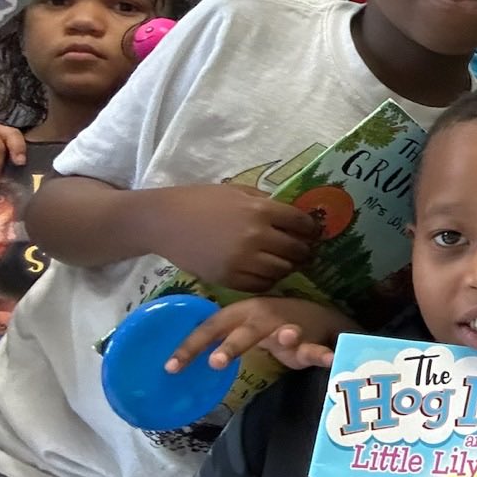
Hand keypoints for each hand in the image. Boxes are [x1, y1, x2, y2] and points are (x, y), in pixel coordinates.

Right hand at [150, 184, 319, 292]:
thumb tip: (293, 215)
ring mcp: (242, 260)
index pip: (302, 223)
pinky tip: (266, 272)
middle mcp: (256, 236)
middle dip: (304, 250)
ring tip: (285, 262)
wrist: (164, 221)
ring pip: (282, 270)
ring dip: (288, 267)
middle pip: (296, 250)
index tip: (312, 232)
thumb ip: (267, 203)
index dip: (311, 229)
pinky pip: (261, 285)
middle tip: (304, 251)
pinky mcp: (228, 278)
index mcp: (260, 210)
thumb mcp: (238, 192)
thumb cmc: (201, 201)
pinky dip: (269, 280)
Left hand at [166, 296, 349, 374]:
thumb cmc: (269, 324)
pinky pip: (317, 348)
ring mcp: (290, 327)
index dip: (191, 346)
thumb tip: (179, 360)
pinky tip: (329, 359)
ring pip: (285, 334)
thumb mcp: (242, 327)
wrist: (317, 316)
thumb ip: (218, 338)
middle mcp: (264, 318)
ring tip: (289, 338)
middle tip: (216, 362)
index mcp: (240, 314)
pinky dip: (323, 353)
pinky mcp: (312, 340)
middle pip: (245, 331)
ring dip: (287, 336)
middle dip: (232, 345)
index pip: (211, 328)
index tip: (171, 368)